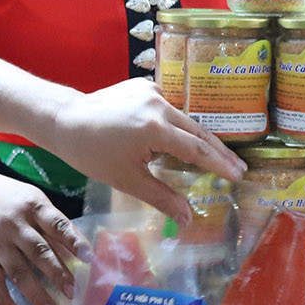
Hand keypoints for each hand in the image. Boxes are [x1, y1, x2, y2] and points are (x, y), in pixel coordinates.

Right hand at [0, 170, 84, 304]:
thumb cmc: (10, 200)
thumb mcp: (34, 201)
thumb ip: (54, 225)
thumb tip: (79, 253)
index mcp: (33, 207)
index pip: (57, 224)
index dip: (73, 241)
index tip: (88, 257)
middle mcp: (14, 224)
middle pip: (38, 251)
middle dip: (57, 273)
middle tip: (72, 292)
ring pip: (17, 270)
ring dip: (35, 293)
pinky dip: (2, 298)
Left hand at [40, 79, 244, 219]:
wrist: (65, 120)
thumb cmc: (92, 153)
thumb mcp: (127, 180)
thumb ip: (161, 197)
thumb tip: (188, 218)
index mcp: (154, 128)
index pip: (196, 149)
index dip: (219, 164)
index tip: (238, 175)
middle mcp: (158, 104)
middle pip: (197, 131)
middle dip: (219, 151)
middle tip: (239, 167)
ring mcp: (151, 91)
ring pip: (185, 117)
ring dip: (200, 137)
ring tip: (219, 156)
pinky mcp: (144, 85)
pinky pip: (170, 106)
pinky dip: (180, 122)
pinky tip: (188, 136)